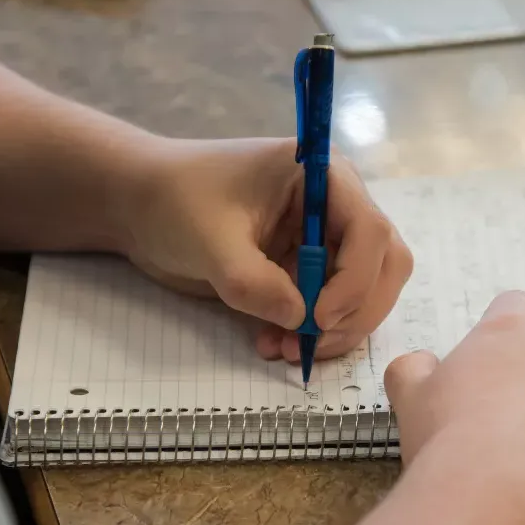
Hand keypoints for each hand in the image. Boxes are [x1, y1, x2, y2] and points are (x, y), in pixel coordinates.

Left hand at [124, 137, 412, 362]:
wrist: (140, 206)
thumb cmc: (174, 201)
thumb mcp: (209, 240)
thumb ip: (254, 281)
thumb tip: (299, 321)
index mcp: (323, 176)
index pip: (370, 230)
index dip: (356, 280)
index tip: (319, 319)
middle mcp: (336, 205)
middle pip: (383, 264)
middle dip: (355, 311)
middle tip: (311, 343)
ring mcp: (324, 239)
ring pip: (362, 293)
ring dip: (333, 330)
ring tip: (282, 348)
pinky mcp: (307, 270)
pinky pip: (329, 308)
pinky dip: (309, 333)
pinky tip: (272, 343)